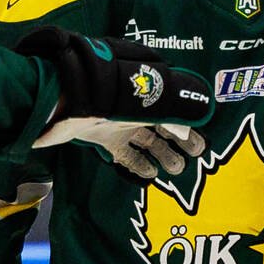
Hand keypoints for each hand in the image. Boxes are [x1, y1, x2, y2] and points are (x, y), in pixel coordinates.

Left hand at [17, 27, 211, 179]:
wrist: (64, 96)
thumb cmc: (103, 88)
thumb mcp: (142, 89)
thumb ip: (171, 101)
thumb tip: (196, 113)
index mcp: (146, 93)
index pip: (173, 110)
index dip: (186, 127)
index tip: (198, 144)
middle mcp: (135, 109)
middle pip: (163, 128)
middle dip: (179, 143)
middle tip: (193, 157)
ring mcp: (119, 125)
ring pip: (147, 142)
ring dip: (163, 155)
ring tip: (175, 170)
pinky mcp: (104, 140)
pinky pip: (125, 155)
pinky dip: (138, 165)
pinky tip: (149, 176)